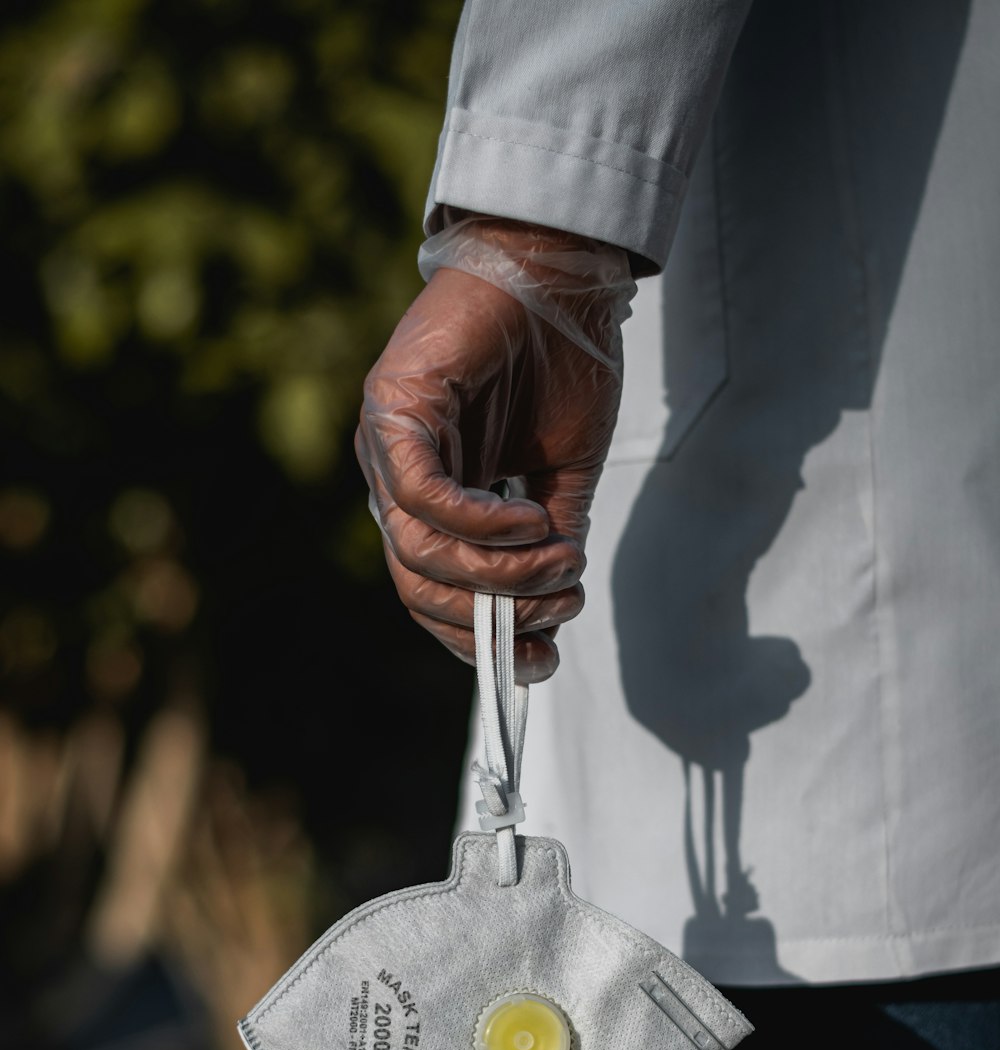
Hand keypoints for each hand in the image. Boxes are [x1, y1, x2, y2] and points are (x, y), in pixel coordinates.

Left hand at [355, 216, 634, 681]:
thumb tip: (554, 601)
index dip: (482, 640)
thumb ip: (550, 540)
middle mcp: (397, 480)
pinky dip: (480, 523)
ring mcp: (388, 446)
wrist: (561, 271)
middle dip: (494, 614)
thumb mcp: (565, 474)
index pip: (433, 595)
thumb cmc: (562, 364)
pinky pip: (423, 496)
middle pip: (420, 588)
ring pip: (420, 552)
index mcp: (431, 500)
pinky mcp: (392, 408)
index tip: (542, 660)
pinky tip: (531, 516)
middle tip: (559, 603)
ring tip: (559, 556)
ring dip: (499, 572)